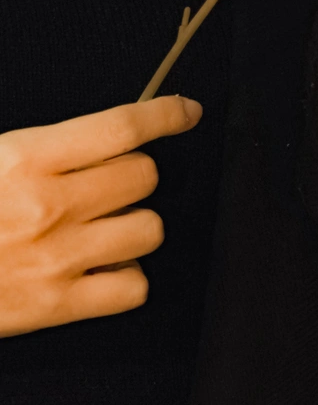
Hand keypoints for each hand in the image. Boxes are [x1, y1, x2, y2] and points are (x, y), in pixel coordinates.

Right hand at [0, 94, 201, 337]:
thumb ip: (50, 146)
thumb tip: (111, 137)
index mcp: (28, 158)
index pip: (121, 127)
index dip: (165, 114)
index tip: (187, 112)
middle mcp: (50, 206)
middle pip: (144, 176)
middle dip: (136, 174)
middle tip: (110, 182)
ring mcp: (58, 259)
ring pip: (149, 228)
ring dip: (135, 223)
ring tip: (106, 225)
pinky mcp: (58, 307)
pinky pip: (134, 287)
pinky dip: (128, 276)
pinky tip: (104, 266)